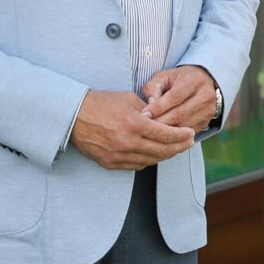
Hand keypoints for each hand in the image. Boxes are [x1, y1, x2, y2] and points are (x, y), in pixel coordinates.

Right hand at [70, 90, 196, 169]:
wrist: (72, 116)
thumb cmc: (99, 103)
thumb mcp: (127, 98)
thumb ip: (148, 110)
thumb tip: (163, 118)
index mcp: (134, 124)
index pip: (166, 134)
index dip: (181, 135)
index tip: (190, 134)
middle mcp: (128, 142)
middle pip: (162, 151)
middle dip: (179, 147)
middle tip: (188, 143)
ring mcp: (119, 155)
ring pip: (151, 160)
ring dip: (165, 155)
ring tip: (174, 148)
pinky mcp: (111, 163)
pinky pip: (136, 165)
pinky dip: (148, 160)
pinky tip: (154, 154)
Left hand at [142, 65, 218, 129]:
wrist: (204, 82)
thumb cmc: (179, 79)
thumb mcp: (164, 76)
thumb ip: (153, 88)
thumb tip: (149, 108)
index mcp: (194, 80)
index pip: (174, 97)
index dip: (158, 107)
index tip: (144, 115)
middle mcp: (206, 95)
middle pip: (180, 114)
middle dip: (160, 122)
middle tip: (145, 127)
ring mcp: (209, 110)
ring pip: (184, 126)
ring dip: (167, 131)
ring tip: (152, 131)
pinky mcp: (207, 121)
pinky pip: (188, 132)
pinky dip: (175, 135)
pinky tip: (164, 134)